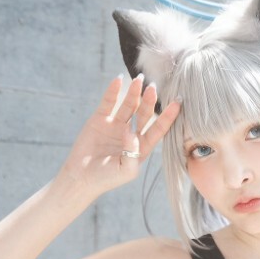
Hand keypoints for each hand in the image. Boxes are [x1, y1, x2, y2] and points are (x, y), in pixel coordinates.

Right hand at [61, 75, 180, 196]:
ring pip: (128, 105)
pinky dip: (113, 91)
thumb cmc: (106, 178)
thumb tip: (131, 131)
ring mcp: (116, 125)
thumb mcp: (126, 171)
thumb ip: (133, 153)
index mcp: (141, 147)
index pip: (158, 129)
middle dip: (149, 101)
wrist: (81, 177)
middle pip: (144, 114)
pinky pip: (108, 102)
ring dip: (134, 93)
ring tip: (139, 80)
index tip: (178, 102)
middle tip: (153, 88)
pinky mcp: (100, 120)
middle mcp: (131, 134)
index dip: (168, 116)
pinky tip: (118, 80)